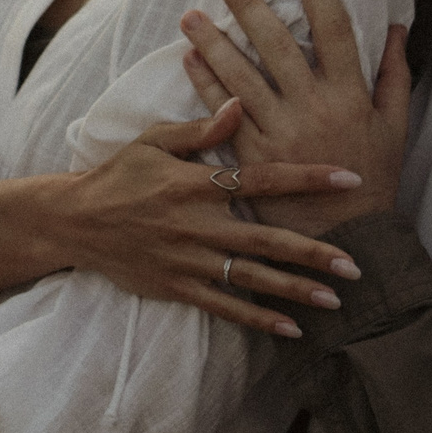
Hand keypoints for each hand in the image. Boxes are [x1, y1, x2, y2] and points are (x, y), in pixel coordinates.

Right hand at [46, 99, 366, 337]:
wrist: (74, 222)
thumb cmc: (119, 175)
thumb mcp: (154, 141)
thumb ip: (201, 129)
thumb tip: (241, 102)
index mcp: (195, 183)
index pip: (261, 178)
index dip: (306, 178)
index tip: (349, 178)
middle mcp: (197, 224)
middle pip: (266, 239)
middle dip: (313, 253)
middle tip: (356, 265)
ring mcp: (188, 260)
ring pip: (251, 278)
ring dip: (295, 291)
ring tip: (335, 301)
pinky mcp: (178, 287)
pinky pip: (225, 307)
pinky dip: (259, 319)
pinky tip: (292, 330)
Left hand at [180, 0, 411, 232]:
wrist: (349, 242)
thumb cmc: (375, 180)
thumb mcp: (396, 126)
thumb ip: (395, 75)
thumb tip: (396, 27)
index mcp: (351, 94)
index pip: (334, 27)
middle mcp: (313, 107)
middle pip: (276, 44)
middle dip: (247, 3)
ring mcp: (280, 133)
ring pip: (240, 77)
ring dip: (212, 41)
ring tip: (190, 12)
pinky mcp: (252, 159)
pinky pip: (222, 115)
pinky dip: (205, 85)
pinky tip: (188, 59)